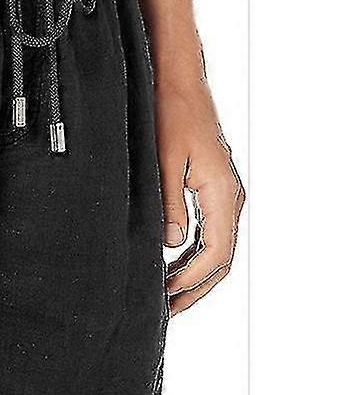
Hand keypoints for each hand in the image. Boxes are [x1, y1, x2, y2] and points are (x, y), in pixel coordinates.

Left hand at [157, 76, 244, 314]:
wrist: (179, 83)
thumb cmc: (171, 115)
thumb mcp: (164, 161)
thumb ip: (169, 204)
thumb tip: (171, 244)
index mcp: (222, 194)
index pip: (214, 253)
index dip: (189, 279)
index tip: (164, 295)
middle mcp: (229, 198)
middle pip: (220, 259)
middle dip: (195, 288)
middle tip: (168, 311)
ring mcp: (224, 196)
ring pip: (216, 249)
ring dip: (194, 276)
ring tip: (168, 297)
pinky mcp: (212, 191)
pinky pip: (210, 234)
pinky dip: (193, 256)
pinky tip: (172, 266)